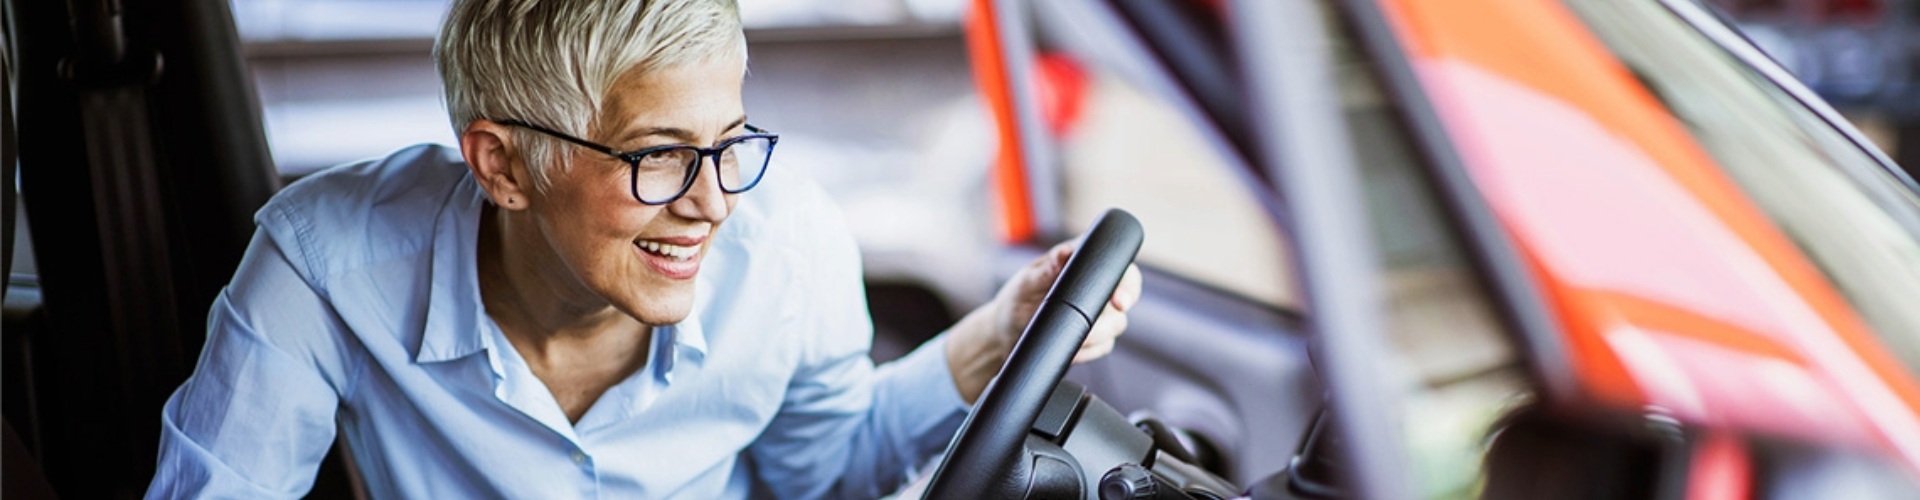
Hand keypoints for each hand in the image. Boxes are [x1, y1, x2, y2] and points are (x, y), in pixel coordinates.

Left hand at [945, 240, 1143, 402]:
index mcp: (1083, 265)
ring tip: (1072, 338)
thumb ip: (1046, 269)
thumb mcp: (1026, 282)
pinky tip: (1069, 350)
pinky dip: (1088, 351)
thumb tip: (1065, 253)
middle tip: (1094, 326)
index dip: (1126, 281)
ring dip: (1097, 335)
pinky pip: (1103, 346)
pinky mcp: (1093, 338)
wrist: (1005, 333)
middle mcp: (1095, 287)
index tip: (1119, 300)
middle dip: (1117, 313)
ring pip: (1116, 325)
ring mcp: (1097, 313)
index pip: (1117, 265)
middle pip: (1126, 295)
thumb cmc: (1016, 299)